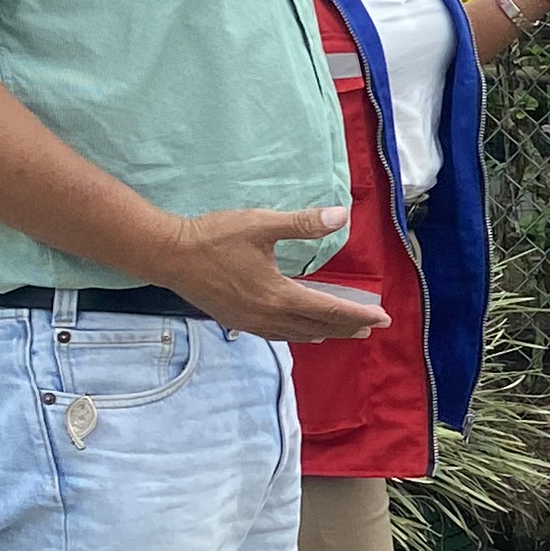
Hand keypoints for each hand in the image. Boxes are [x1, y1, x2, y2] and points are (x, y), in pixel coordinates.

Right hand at [158, 208, 383, 341]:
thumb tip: (340, 216)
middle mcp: (267, 316)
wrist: (167, 254)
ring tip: (343, 330)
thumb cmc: (213, 237)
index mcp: (278, 296)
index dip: (358, 314)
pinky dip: (298, 333)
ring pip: (297, 334)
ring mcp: (250, 322)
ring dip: (324, 332)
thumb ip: (303, 223)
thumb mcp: (261, 224)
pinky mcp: (236, 321)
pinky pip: (277, 334)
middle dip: (346, 327)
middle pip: (317, 328)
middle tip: (370, 327)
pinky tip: (301, 330)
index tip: (382, 318)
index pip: (329, 310)